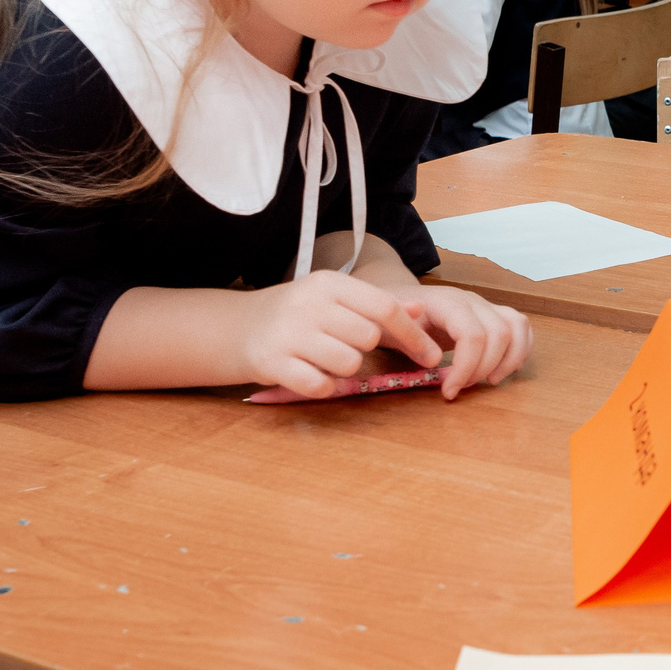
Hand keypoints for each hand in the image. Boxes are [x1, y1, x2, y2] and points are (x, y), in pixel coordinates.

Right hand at [237, 269, 446, 398]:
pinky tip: (310, 374)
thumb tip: (419, 310)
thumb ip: (376, 305)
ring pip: (349, 363)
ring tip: (324, 359)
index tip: (431, 355)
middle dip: (366, 349)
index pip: (384, 307)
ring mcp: (288, 332)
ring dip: (344, 369)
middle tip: (345, 346)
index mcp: (329, 282)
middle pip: (368, 337)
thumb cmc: (300, 315)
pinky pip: (320, 385)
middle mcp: (308, 303)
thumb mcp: (335, 299)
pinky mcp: (272, 362)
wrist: (239, 327)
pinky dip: (322, 386)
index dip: (413, 334)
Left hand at [395, 285, 533, 396]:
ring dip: (509, 360)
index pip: (472, 334)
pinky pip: (521, 327)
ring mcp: (485, 306)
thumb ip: (408, 340)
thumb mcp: (387, 327)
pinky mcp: (493, 314)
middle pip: (499, 334)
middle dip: (484, 369)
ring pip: (517, 327)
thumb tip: (434, 360)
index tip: (449, 391)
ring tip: (489, 381)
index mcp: (446, 302)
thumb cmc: (393, 317)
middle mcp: (472, 300)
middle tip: (462, 387)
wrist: (398, 301)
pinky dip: (521, 351)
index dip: (466, 367)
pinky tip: (504, 370)